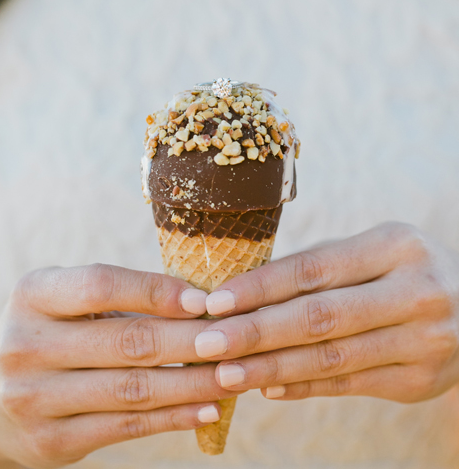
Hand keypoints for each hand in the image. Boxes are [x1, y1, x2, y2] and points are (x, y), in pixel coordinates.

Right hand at [0, 264, 241, 468]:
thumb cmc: (49, 338)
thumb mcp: (61, 303)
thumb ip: (114, 297)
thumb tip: (200, 299)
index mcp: (30, 295)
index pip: (100, 284)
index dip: (156, 291)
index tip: (204, 300)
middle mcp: (24, 343)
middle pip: (125, 340)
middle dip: (190, 341)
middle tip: (235, 341)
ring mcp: (32, 395)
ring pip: (132, 388)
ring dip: (192, 383)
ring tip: (232, 376)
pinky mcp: (49, 439)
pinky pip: (126, 426)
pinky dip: (173, 418)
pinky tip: (207, 409)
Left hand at [194, 223, 458, 402]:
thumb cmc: (395, 271)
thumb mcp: (367, 252)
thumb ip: (313, 268)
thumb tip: (235, 295)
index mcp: (397, 246)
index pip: (313, 268)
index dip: (259, 287)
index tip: (214, 302)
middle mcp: (417, 293)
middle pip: (319, 316)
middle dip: (255, 332)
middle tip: (207, 343)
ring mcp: (426, 341)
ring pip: (331, 357)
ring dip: (271, 368)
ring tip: (225, 373)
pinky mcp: (422, 381)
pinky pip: (349, 385)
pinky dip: (304, 387)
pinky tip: (266, 388)